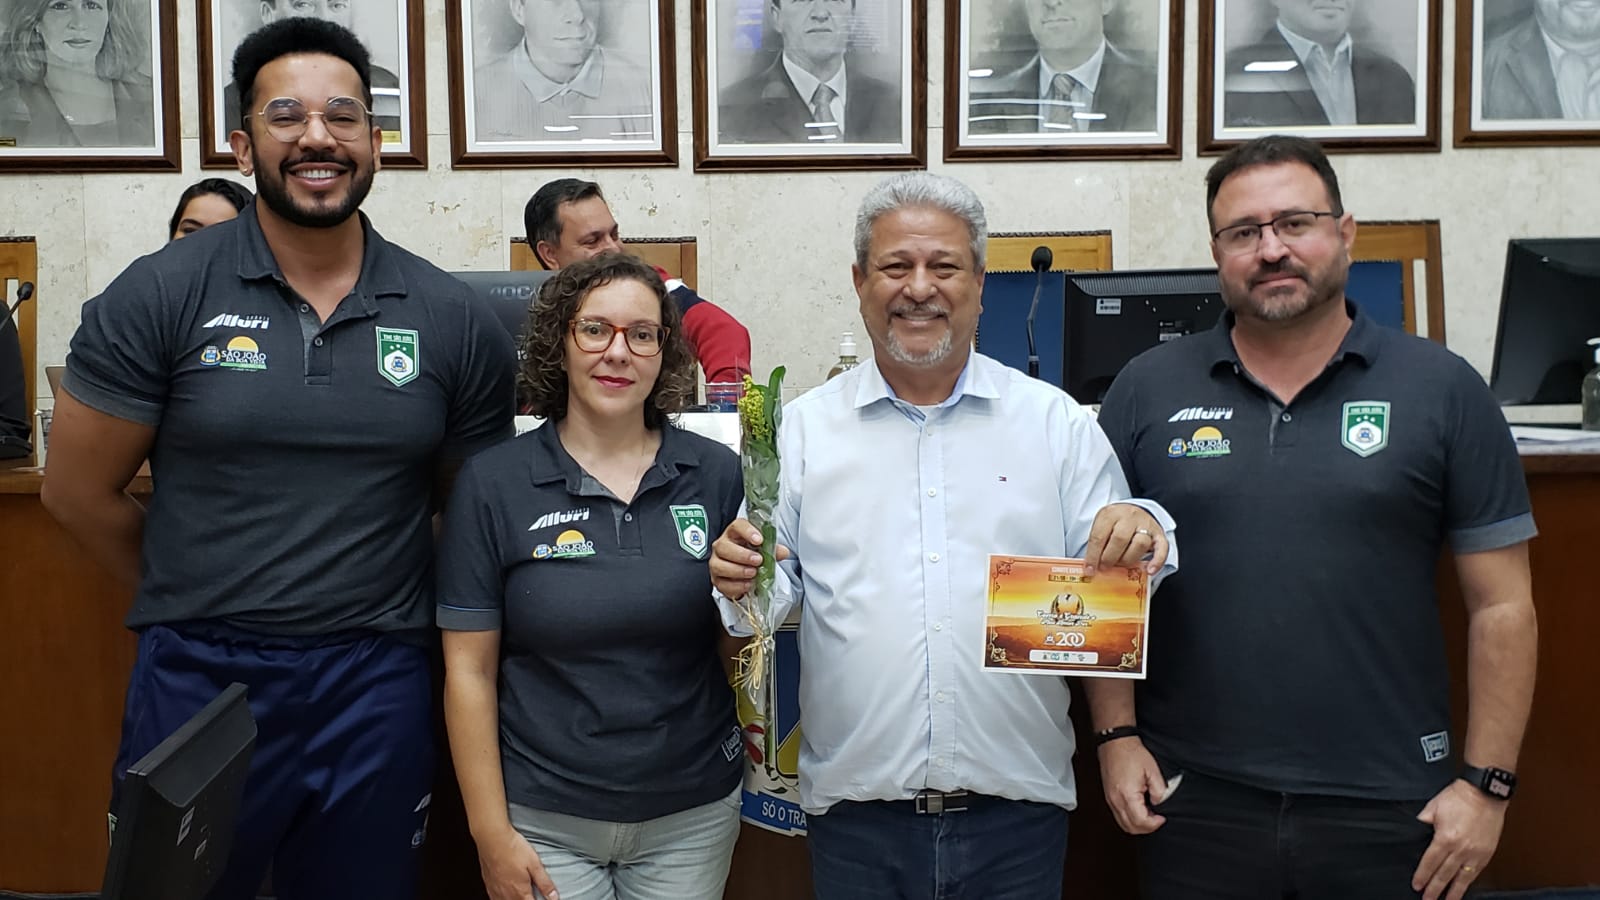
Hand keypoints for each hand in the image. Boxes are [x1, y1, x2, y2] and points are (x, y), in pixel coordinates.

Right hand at [477, 825, 557, 899]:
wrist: (492, 838)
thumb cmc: (513, 848)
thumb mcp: (535, 864)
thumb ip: (545, 883)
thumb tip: (554, 897)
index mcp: (520, 892)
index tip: (541, 899)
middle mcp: (506, 895)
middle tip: (532, 895)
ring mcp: (495, 890)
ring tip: (520, 895)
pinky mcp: (488, 885)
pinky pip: (494, 899)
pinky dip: (502, 899)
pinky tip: (505, 895)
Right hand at [710, 517, 789, 600]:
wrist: (744, 573)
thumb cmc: (752, 555)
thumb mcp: (764, 550)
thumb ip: (773, 549)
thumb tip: (783, 552)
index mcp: (734, 533)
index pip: (737, 526)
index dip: (747, 531)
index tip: (759, 540)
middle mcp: (722, 546)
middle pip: (724, 547)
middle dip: (742, 555)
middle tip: (758, 560)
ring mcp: (716, 563)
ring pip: (719, 565)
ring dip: (738, 570)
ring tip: (753, 573)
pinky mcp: (717, 580)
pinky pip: (722, 583)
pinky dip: (736, 585)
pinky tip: (747, 585)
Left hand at [1083, 505, 1166, 576]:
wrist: (1134, 511)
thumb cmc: (1114, 523)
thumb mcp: (1102, 526)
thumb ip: (1097, 543)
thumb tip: (1090, 567)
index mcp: (1110, 514)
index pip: (1099, 536)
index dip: (1093, 555)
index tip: (1089, 569)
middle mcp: (1129, 516)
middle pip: (1120, 539)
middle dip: (1110, 558)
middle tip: (1104, 567)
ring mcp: (1146, 524)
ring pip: (1140, 544)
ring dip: (1128, 559)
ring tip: (1120, 565)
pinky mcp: (1159, 534)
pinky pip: (1162, 548)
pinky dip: (1157, 561)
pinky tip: (1149, 571)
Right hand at [1097, 738, 1169, 833]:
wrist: (1115, 743)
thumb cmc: (1131, 753)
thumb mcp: (1153, 770)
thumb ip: (1159, 791)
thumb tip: (1159, 803)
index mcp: (1127, 795)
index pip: (1141, 822)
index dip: (1154, 824)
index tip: (1162, 817)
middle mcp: (1115, 801)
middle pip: (1131, 828)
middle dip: (1146, 827)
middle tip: (1156, 818)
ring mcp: (1110, 800)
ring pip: (1123, 824)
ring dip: (1137, 824)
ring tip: (1148, 814)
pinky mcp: (1108, 797)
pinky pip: (1118, 816)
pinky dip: (1129, 818)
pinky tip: (1138, 809)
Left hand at [1411, 780, 1506, 899]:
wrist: (1485, 792)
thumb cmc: (1460, 797)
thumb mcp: (1433, 807)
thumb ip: (1423, 822)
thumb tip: (1415, 831)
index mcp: (1445, 838)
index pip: (1430, 862)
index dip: (1422, 876)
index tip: (1416, 886)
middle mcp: (1461, 849)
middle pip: (1444, 874)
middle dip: (1435, 889)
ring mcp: (1476, 853)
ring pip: (1462, 878)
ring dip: (1453, 892)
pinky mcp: (1487, 853)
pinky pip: (1475, 873)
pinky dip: (1468, 882)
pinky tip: (1462, 889)